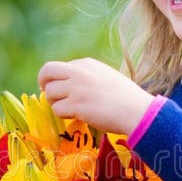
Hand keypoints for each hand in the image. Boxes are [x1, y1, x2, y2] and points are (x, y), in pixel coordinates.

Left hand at [38, 58, 154, 135]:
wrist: (137, 111)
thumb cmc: (126, 98)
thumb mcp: (106, 77)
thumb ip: (89, 77)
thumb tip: (70, 86)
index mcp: (87, 64)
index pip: (60, 67)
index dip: (56, 79)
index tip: (60, 89)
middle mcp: (79, 72)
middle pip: (47, 71)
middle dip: (43, 83)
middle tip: (49, 95)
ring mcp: (77, 88)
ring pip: (49, 92)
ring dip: (55, 103)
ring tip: (70, 109)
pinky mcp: (76, 105)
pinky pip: (57, 109)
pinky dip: (63, 115)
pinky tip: (76, 116)